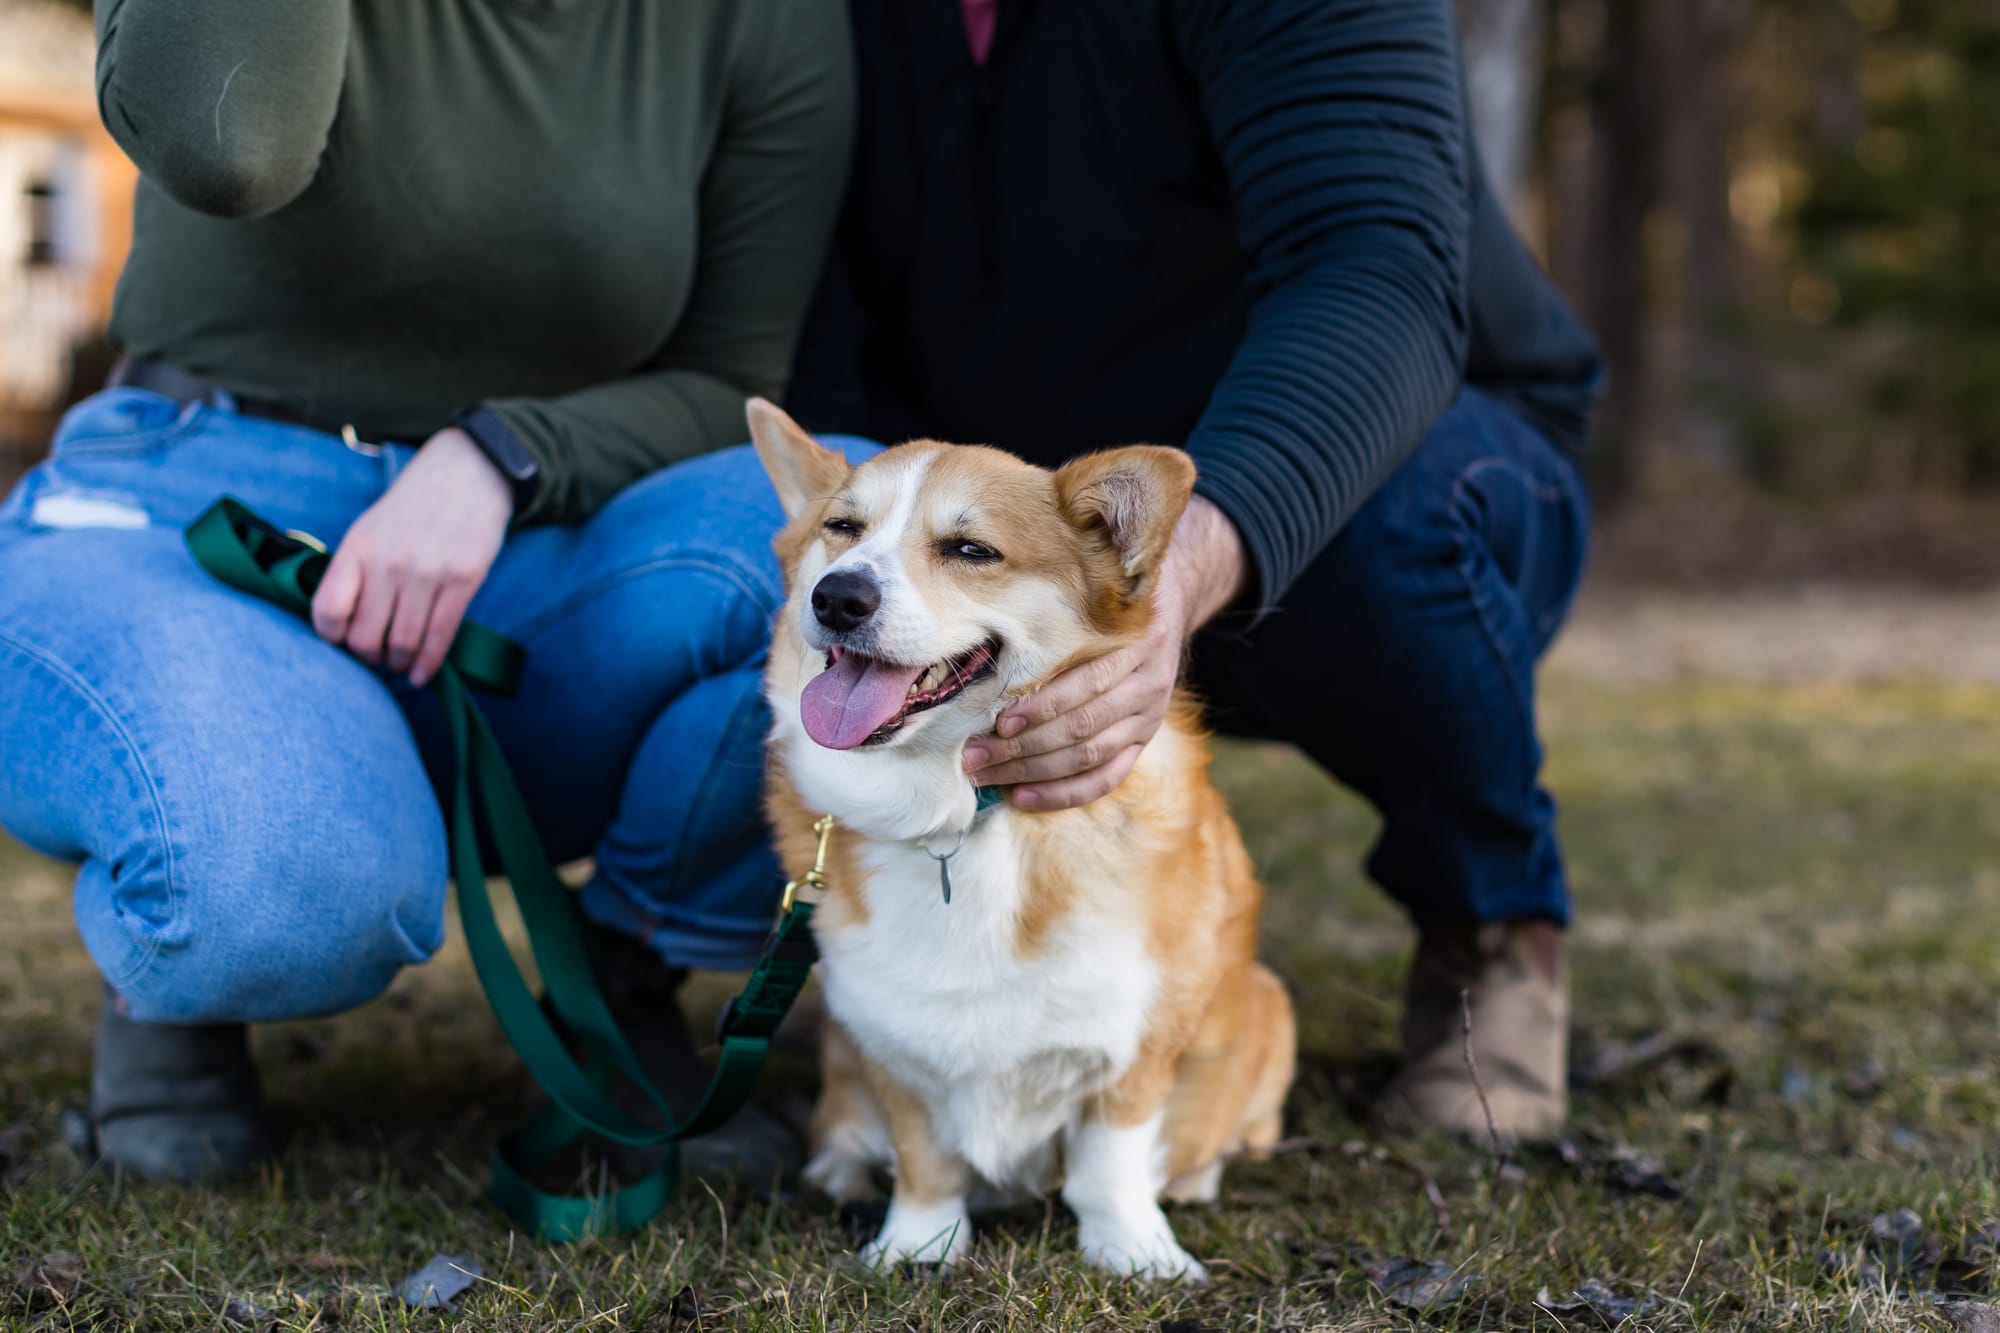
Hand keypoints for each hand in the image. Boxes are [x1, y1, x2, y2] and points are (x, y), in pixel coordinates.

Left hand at [311, 427, 513, 685]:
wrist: (468, 472)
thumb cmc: (413, 507)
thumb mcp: (369, 529)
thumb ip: (354, 572)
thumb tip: (343, 627)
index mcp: (358, 548)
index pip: (328, 611)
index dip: (331, 637)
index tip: (342, 641)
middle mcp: (389, 562)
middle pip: (365, 637)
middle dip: (368, 658)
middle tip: (376, 658)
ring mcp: (428, 572)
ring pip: (403, 643)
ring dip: (398, 664)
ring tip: (400, 663)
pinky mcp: (464, 580)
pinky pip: (440, 637)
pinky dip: (428, 664)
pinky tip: (422, 674)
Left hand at [963, 495, 1246, 810]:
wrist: (1163, 599)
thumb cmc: (1106, 589)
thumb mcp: (1092, 585)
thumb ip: (1054, 602)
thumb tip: (979, 597)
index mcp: (1135, 643)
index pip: (1088, 687)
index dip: (1044, 708)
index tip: (998, 721)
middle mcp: (1149, 683)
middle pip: (1082, 729)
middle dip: (1023, 748)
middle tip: (972, 756)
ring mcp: (1147, 716)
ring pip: (1088, 758)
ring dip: (1031, 772)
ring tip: (983, 775)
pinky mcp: (1141, 741)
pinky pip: (1105, 778)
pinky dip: (1063, 793)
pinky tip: (1022, 798)